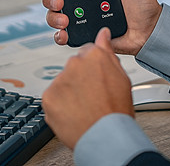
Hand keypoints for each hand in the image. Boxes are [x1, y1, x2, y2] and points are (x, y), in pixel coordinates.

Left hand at [41, 27, 134, 148]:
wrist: (106, 136)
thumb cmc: (116, 109)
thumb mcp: (121, 76)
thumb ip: (108, 52)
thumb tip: (103, 34)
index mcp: (94, 55)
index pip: (87, 52)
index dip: (93, 67)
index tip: (95, 78)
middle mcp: (74, 63)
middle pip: (73, 67)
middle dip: (79, 79)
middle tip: (91, 96)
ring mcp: (59, 80)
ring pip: (62, 83)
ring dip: (69, 92)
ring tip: (83, 107)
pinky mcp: (48, 96)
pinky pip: (53, 98)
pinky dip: (60, 105)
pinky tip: (73, 113)